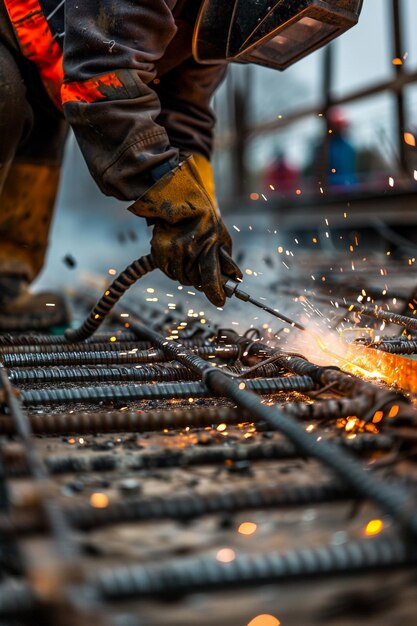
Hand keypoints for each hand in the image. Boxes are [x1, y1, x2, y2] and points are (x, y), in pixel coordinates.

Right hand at [129, 157, 241, 305]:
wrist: (180, 200)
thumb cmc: (205, 219)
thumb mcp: (222, 237)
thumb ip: (227, 259)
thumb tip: (236, 278)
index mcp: (209, 247)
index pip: (212, 278)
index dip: (216, 293)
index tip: (220, 301)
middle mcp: (190, 251)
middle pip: (195, 281)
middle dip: (200, 280)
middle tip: (201, 273)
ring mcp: (173, 251)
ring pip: (180, 278)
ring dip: (186, 274)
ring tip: (189, 259)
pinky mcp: (159, 250)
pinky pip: (167, 271)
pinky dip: (173, 269)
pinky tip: (177, 257)